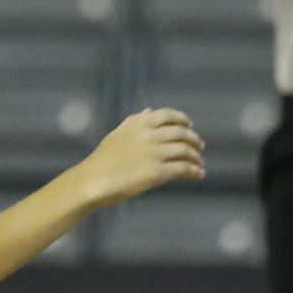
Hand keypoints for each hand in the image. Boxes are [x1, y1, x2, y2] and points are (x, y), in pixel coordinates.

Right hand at [76, 108, 205, 206]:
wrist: (93, 180)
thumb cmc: (102, 159)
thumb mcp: (118, 134)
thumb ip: (135, 121)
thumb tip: (149, 111)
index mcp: (139, 123)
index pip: (168, 115)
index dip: (183, 119)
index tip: (190, 125)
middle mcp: (149, 135)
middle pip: (181, 133)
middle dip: (194, 139)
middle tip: (200, 147)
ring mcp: (155, 153)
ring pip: (185, 151)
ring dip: (196, 157)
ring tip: (199, 163)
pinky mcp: (157, 172)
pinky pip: (183, 168)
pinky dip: (194, 170)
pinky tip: (198, 174)